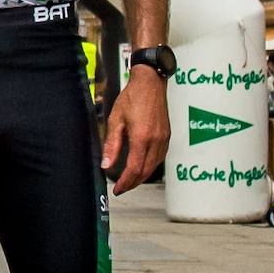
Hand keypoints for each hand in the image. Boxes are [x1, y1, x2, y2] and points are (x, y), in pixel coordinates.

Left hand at [101, 66, 169, 194]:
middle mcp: (156, 141)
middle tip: (122, 188)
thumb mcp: (116, 119)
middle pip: (145, 171)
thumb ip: (112, 144)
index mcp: (142, 138)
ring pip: (154, 166)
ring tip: (129, 180)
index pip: (134, 168)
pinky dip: (150, 166)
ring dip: (142, 176)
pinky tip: (141, 166)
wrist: (150, 83)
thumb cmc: (132, 98)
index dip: (125, 182)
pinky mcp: (167, 136)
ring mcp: (164, 140)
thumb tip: (106, 165)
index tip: (117, 189)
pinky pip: (159, 158)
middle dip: (133, 183)